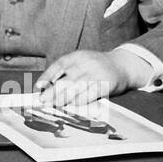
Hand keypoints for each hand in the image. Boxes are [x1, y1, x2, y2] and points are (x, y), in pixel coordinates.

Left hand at [35, 49, 149, 106]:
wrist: (123, 65)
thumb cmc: (97, 66)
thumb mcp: (81, 62)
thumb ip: (67, 72)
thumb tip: (48, 87)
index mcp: (76, 57)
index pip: (58, 66)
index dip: (47, 76)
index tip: (38, 86)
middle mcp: (85, 64)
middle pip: (65, 80)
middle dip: (52, 92)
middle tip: (43, 101)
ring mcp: (96, 74)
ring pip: (75, 89)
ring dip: (63, 99)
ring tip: (54, 104)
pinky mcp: (105, 84)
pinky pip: (90, 94)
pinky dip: (79, 101)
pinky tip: (73, 104)